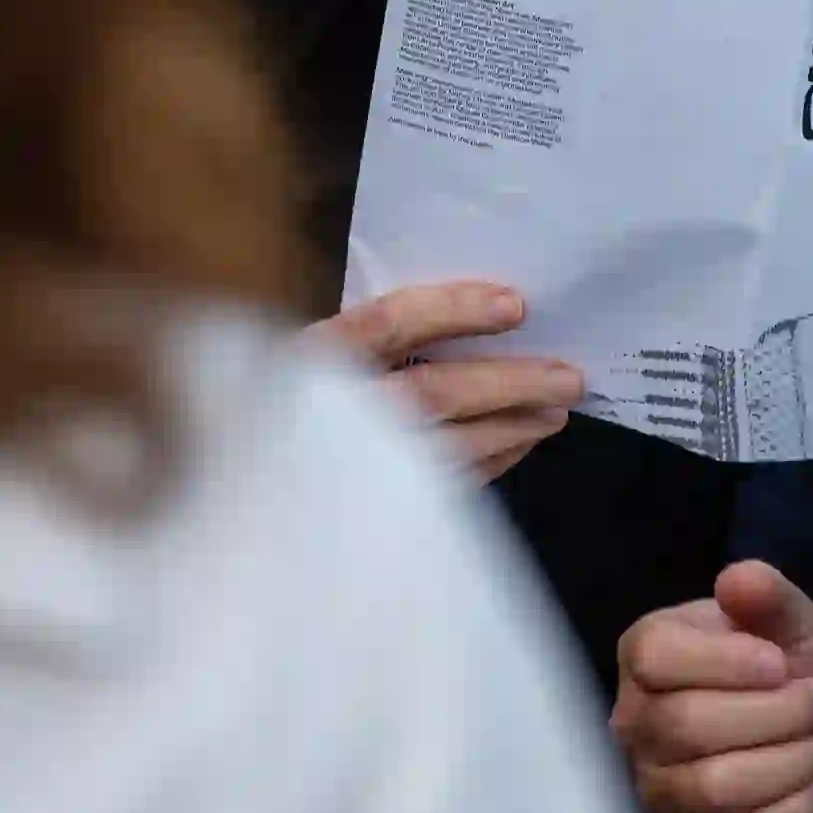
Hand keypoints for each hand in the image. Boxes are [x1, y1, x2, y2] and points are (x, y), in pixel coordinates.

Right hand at [310, 279, 581, 483]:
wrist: (243, 486)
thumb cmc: (283, 400)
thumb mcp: (313, 349)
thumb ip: (377, 333)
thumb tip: (482, 310)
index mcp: (311, 358)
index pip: (389, 324)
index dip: (453, 311)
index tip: (515, 305)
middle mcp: (328, 413)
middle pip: (432, 392)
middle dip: (507, 383)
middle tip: (570, 377)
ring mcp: (349, 467)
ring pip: (445, 447)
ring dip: (510, 428)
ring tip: (557, 412)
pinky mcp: (369, 508)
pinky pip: (442, 484)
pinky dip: (488, 462)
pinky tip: (518, 444)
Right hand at [612, 562, 812, 812]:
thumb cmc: (794, 667)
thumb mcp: (792, 619)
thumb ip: (768, 594)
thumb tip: (739, 579)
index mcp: (646, 654)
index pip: (655, 658)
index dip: (727, 662)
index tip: (779, 662)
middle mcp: (637, 723)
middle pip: (686, 726)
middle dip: (776, 713)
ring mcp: (659, 789)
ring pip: (713, 787)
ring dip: (789, 760)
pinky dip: (790, 811)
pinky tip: (808, 784)